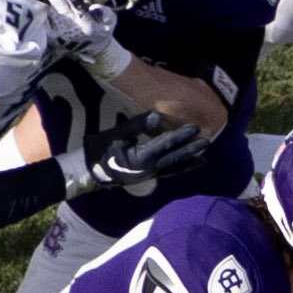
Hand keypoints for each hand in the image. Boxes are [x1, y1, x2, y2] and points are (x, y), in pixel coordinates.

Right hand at [84, 88, 210, 193]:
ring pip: (172, 169)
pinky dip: (177, 169)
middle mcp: (148, 169)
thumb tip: (157, 114)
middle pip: (175, 159)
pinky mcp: (144, 177)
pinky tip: (183, 166)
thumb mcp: (116, 134)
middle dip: (191, 150)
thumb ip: (137, 125)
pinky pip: (166, 173)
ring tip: (203, 158)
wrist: (86, 171)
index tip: (196, 127)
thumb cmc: (98, 150)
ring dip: (188, 162)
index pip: (166, 144)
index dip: (182, 135)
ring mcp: (147, 175)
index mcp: (142, 157)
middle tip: (207, 142)